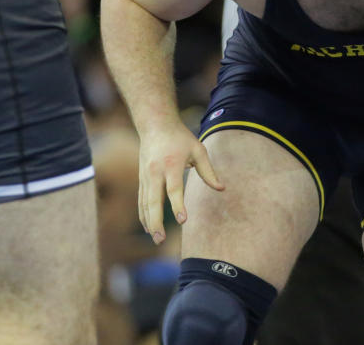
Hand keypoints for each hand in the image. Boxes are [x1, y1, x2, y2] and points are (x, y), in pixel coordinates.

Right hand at [138, 127, 223, 243]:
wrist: (155, 124)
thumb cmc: (180, 138)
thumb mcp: (198, 150)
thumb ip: (209, 171)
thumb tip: (222, 189)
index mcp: (171, 164)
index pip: (173, 189)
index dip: (177, 205)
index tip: (183, 221)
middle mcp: (155, 172)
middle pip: (153, 200)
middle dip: (156, 221)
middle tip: (161, 239)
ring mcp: (145, 176)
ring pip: (145, 203)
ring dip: (149, 222)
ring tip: (156, 239)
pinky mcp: (141, 179)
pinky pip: (141, 200)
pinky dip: (144, 215)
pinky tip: (148, 228)